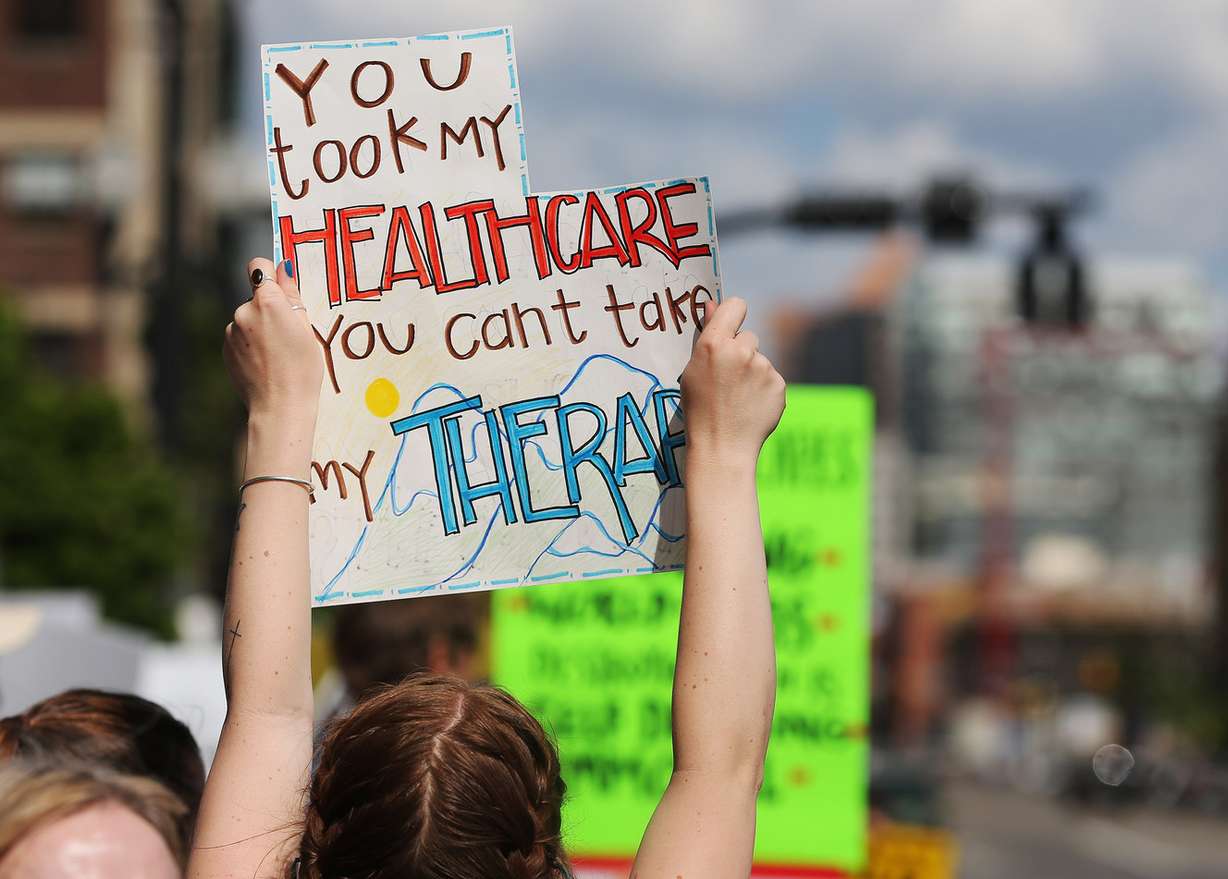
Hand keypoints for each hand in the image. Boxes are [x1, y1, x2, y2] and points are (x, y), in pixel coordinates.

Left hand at [224, 257, 322, 421]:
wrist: (280, 406)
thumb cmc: (302, 369)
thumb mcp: (306, 329)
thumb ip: (292, 296)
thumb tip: (283, 268)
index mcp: (268, 302)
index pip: (259, 266)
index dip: (269, 272)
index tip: (280, 286)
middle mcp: (244, 311)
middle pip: (256, 297)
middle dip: (270, 310)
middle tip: (288, 336)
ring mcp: (232, 331)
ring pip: (248, 320)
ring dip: (260, 329)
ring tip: (277, 355)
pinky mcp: (225, 348)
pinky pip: (240, 338)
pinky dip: (251, 345)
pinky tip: (265, 364)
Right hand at [680, 297, 784, 467]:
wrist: (722, 447)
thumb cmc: (700, 409)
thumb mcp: (693, 370)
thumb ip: (707, 334)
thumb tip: (712, 303)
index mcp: (714, 344)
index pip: (735, 306)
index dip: (733, 315)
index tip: (731, 327)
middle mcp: (741, 350)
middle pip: (748, 336)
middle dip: (740, 352)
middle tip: (727, 380)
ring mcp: (763, 367)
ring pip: (760, 359)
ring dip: (752, 372)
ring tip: (738, 398)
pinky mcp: (779, 384)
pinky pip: (771, 378)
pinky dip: (764, 389)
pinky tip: (750, 406)